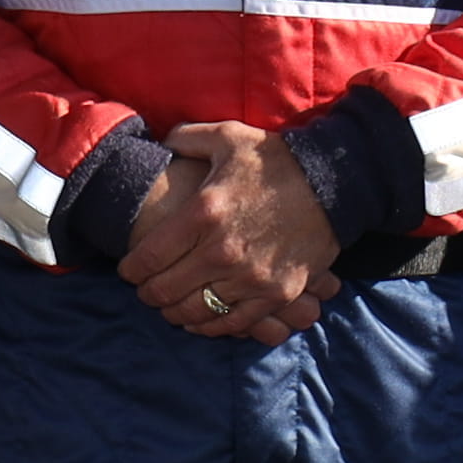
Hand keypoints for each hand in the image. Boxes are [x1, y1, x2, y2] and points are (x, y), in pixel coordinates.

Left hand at [124, 122, 343, 344]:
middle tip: (145, 290)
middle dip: (148, 294)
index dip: (131, 269)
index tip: (128, 270)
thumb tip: (162, 144)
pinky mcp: (275, 294)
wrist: (334, 182)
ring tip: (170, 306)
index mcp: (203, 213)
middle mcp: (221, 251)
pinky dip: (210, 326)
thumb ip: (186, 138)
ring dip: (175, 313)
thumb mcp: (227, 136)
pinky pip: (232, 323)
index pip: (149, 257)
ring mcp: (249, 277)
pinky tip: (201, 320)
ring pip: (195, 311)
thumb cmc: (276, 159)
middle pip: (166, 290)